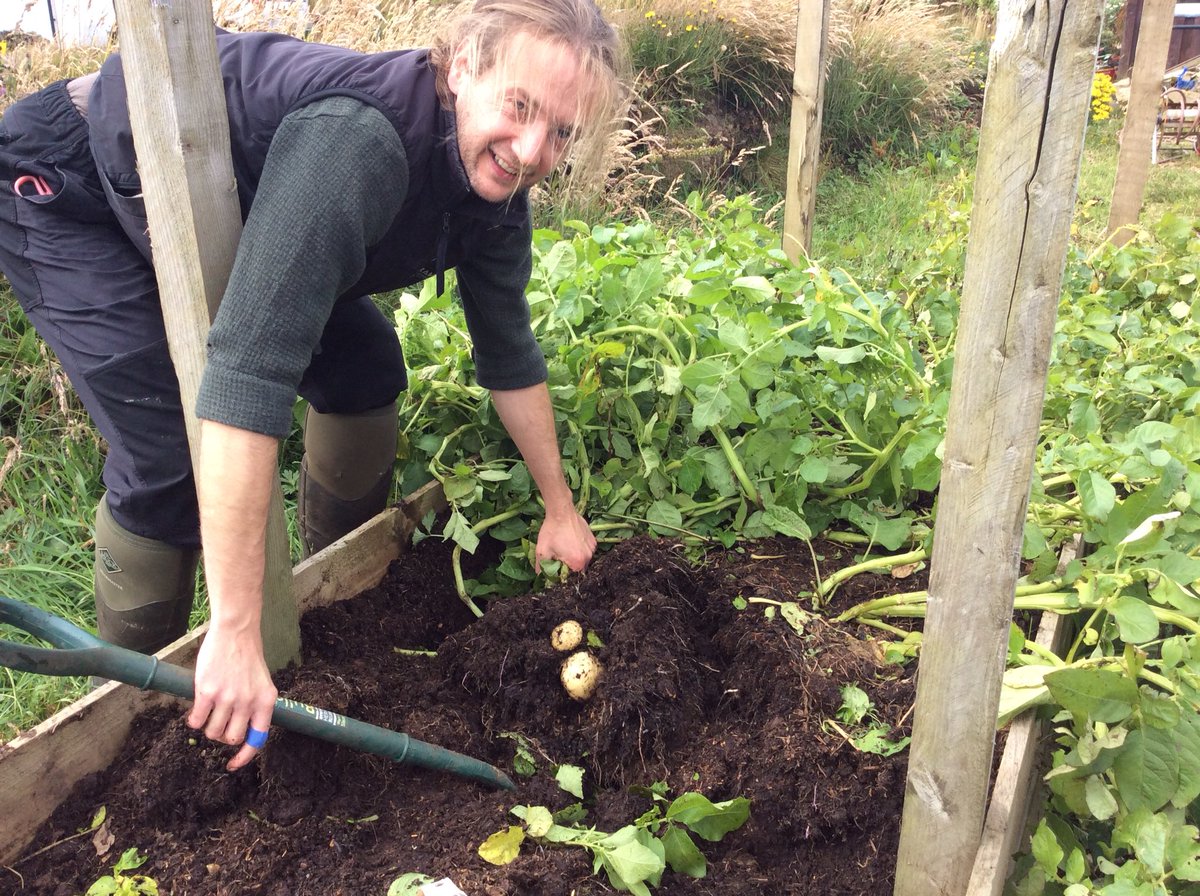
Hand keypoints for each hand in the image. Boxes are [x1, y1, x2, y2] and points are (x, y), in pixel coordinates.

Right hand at [187, 622, 276, 770]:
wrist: (236, 631)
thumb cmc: (247, 656)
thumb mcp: (262, 682)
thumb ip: (255, 705)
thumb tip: (242, 731)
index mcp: (266, 701)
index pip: (258, 738)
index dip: (245, 756)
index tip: (234, 765)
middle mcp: (248, 702)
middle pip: (232, 738)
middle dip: (223, 736)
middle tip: (219, 724)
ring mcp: (227, 698)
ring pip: (213, 732)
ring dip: (208, 727)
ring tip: (209, 712)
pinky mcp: (207, 692)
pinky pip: (197, 721)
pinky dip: (195, 720)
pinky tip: (197, 710)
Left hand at [535, 507, 596, 572]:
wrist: (561, 512)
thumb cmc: (552, 531)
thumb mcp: (542, 551)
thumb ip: (541, 567)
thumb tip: (540, 577)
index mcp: (578, 562)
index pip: (573, 578)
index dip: (564, 575)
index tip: (558, 568)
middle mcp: (589, 557)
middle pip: (580, 570)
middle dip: (570, 567)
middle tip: (560, 558)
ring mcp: (592, 548)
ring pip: (584, 560)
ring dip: (576, 558)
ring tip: (566, 549)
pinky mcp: (593, 540)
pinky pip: (587, 551)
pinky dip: (580, 550)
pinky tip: (571, 542)